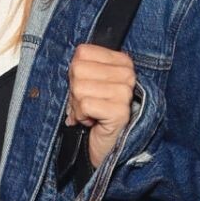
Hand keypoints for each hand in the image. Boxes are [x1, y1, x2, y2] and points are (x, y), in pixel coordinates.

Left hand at [65, 43, 136, 166]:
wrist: (106, 147)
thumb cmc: (95, 113)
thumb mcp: (88, 84)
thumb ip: (81, 68)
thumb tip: (72, 65)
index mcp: (122, 61)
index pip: (82, 53)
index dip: (75, 74)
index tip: (86, 90)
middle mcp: (127, 74)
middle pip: (78, 69)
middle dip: (74, 92)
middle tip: (86, 105)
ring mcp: (126, 92)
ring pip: (79, 88)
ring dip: (78, 107)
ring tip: (89, 115)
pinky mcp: (120, 111)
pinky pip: (85, 105)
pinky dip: (81, 117)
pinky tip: (91, 122)